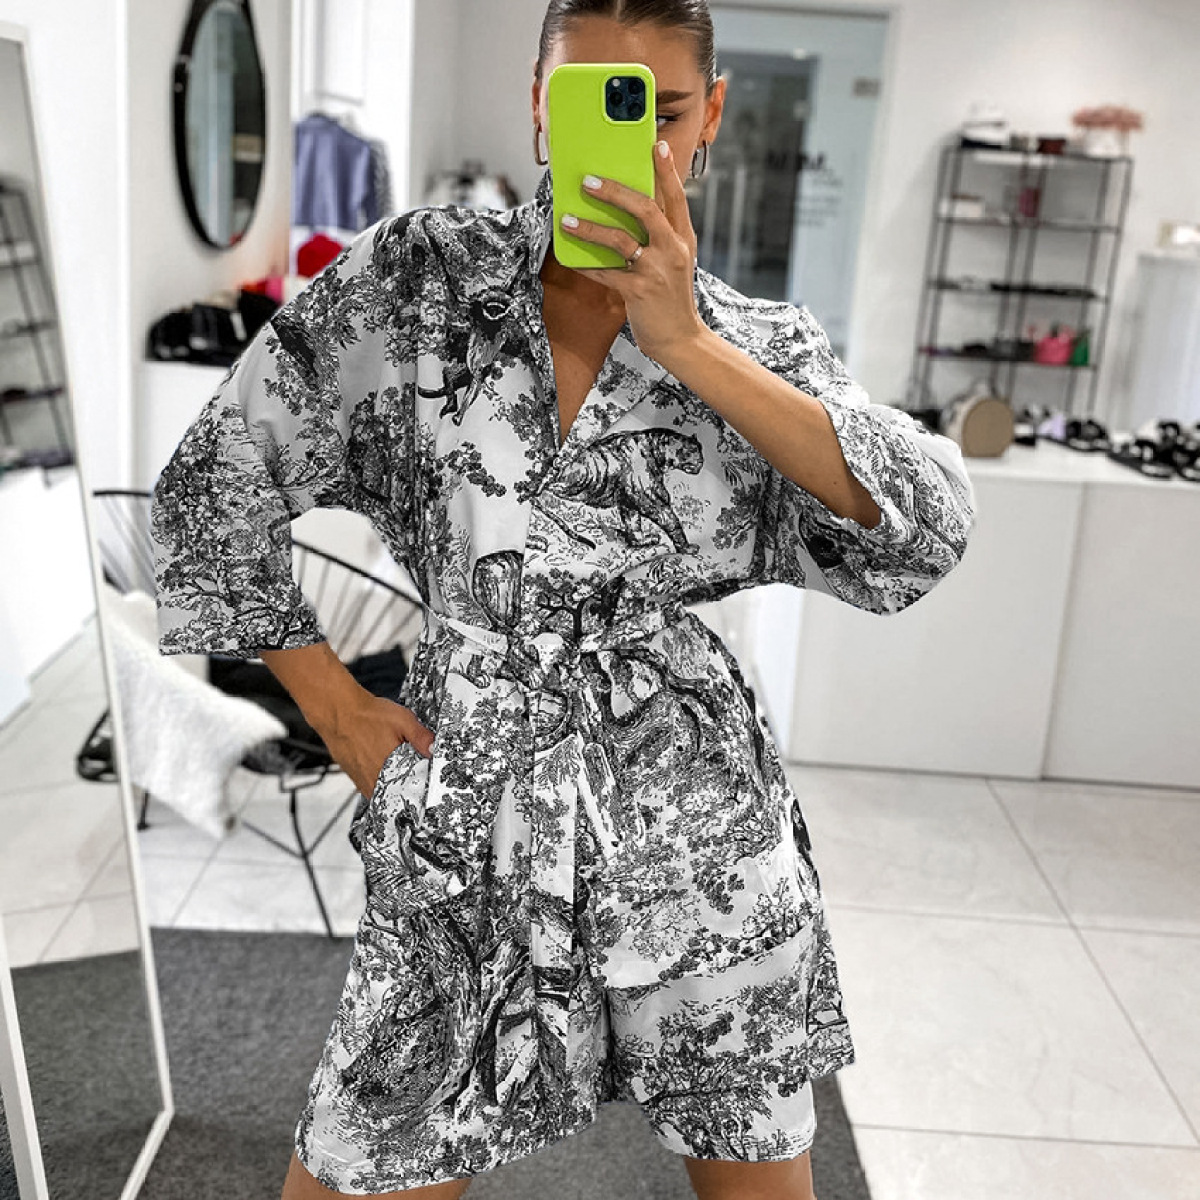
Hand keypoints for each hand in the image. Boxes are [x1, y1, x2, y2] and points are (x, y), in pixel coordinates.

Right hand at [318, 694, 435, 799]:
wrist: (337, 710)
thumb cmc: (366, 714)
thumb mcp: (403, 721)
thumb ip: (421, 737)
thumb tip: (434, 750)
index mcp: (389, 769)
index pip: (409, 790)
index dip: (417, 786)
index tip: (421, 780)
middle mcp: (373, 779)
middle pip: (394, 794)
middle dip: (404, 786)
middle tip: (407, 772)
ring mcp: (360, 779)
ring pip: (380, 791)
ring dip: (389, 784)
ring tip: (393, 768)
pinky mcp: (351, 775)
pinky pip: (368, 785)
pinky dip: (376, 779)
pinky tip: (379, 766)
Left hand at [563, 140, 705, 365]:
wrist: (680, 339)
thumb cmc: (672, 297)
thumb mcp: (676, 262)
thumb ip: (660, 236)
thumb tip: (626, 211)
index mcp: (683, 239)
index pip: (676, 197)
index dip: (667, 170)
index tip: (657, 144)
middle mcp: (673, 250)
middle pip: (646, 209)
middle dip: (616, 191)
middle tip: (590, 181)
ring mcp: (657, 271)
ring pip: (620, 240)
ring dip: (591, 228)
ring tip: (567, 220)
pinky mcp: (638, 292)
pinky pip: (605, 273)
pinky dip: (586, 265)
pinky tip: (570, 259)